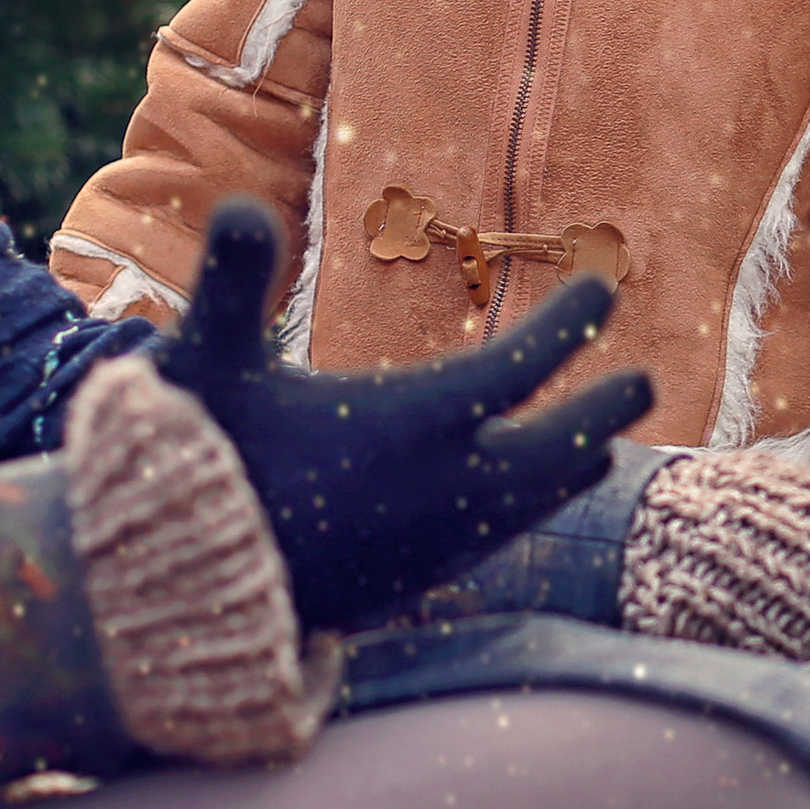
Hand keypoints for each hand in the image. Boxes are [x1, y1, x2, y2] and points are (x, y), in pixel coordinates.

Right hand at [157, 200, 653, 629]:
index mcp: (413, 423)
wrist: (163, 602)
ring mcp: (434, 544)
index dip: (569, 322)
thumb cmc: (187, 465)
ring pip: (532, 503)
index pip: (521, 366)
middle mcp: (443, 488)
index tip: (605, 285)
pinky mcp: (411, 584)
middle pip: (556, 447)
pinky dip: (524, 514)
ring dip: (571, 468)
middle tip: (646, 383)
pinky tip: (522, 506)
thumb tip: (243, 206)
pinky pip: (493, 542)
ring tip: (601, 450)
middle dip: (601, 410)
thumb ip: (228, 285)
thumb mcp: (202, 365)